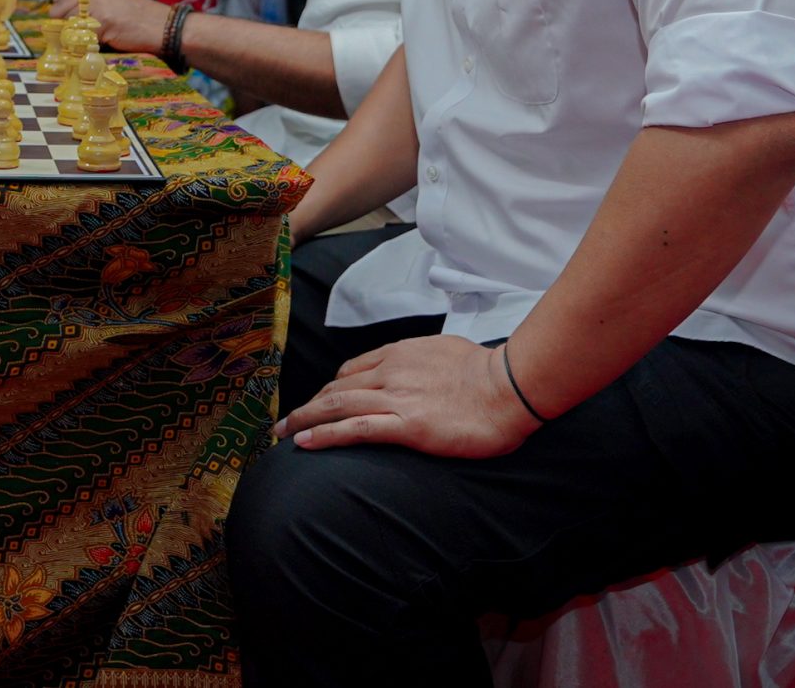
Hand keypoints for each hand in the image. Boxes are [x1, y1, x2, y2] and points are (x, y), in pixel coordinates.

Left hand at [53, 0, 166, 53]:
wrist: (165, 28)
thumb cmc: (141, 19)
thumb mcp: (114, 1)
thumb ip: (92, 3)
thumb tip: (66, 13)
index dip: (60, 14)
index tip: (64, 27)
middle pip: (59, 10)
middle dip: (62, 26)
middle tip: (74, 39)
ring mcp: (98, 5)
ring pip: (67, 24)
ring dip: (73, 37)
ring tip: (88, 43)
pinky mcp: (102, 21)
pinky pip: (81, 36)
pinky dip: (84, 46)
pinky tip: (97, 47)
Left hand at [275, 334, 541, 458]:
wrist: (511, 386)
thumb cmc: (489, 371)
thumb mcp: (446, 351)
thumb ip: (424, 360)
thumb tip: (421, 367)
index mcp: (400, 353)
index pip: (351, 370)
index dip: (330, 388)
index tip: (318, 402)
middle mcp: (390, 372)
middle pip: (335, 388)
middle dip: (307, 405)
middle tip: (286, 421)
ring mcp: (396, 398)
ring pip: (336, 406)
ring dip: (304, 420)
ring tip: (283, 434)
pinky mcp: (407, 425)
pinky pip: (355, 429)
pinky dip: (325, 435)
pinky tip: (305, 443)